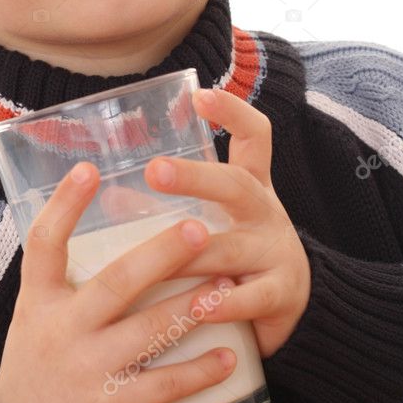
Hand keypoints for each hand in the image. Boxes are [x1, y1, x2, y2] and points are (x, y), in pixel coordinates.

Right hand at [0, 160, 239, 402]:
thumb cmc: (37, 368)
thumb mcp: (34, 318)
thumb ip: (62, 278)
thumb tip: (101, 221)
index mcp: (38, 302)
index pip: (44, 244)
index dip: (65, 205)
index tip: (89, 167)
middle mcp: (60, 330)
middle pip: (114, 283)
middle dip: (161, 254)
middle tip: (198, 227)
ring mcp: (86, 370)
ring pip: (147, 331)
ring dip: (191, 307)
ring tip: (225, 286)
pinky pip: (163, 385)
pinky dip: (199, 370)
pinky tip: (228, 356)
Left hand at [143, 87, 311, 358]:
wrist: (295, 306)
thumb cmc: (238, 251)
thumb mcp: (213, 219)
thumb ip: (169, 205)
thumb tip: (106, 194)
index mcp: (250, 185)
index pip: (254, 135)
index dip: (232, 112)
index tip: (200, 95)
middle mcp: (265, 212)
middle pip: (236, 185)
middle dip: (196, 177)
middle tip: (154, 170)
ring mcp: (276, 253)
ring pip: (235, 247)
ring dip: (198, 251)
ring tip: (167, 252)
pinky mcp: (281, 296)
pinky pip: (254, 299)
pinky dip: (227, 304)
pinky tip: (202, 307)